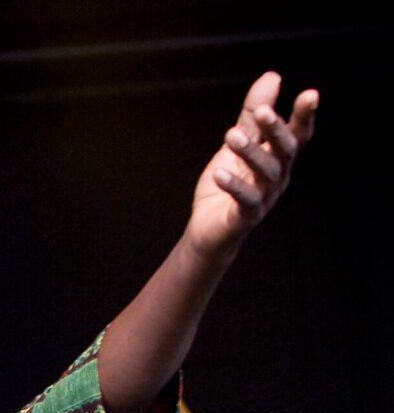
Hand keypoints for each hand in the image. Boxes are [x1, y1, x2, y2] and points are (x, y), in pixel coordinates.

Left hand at [187, 72, 317, 258]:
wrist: (208, 229)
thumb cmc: (227, 184)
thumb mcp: (238, 143)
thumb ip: (252, 115)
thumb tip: (272, 76)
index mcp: (278, 158)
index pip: (298, 134)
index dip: (305, 116)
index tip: (311, 94)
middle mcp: (277, 177)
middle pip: (285, 150)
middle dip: (276, 129)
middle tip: (261, 111)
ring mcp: (264, 198)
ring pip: (266, 173)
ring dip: (251, 152)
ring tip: (231, 134)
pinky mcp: (246, 217)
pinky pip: (246, 200)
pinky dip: (235, 186)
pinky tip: (220, 173)